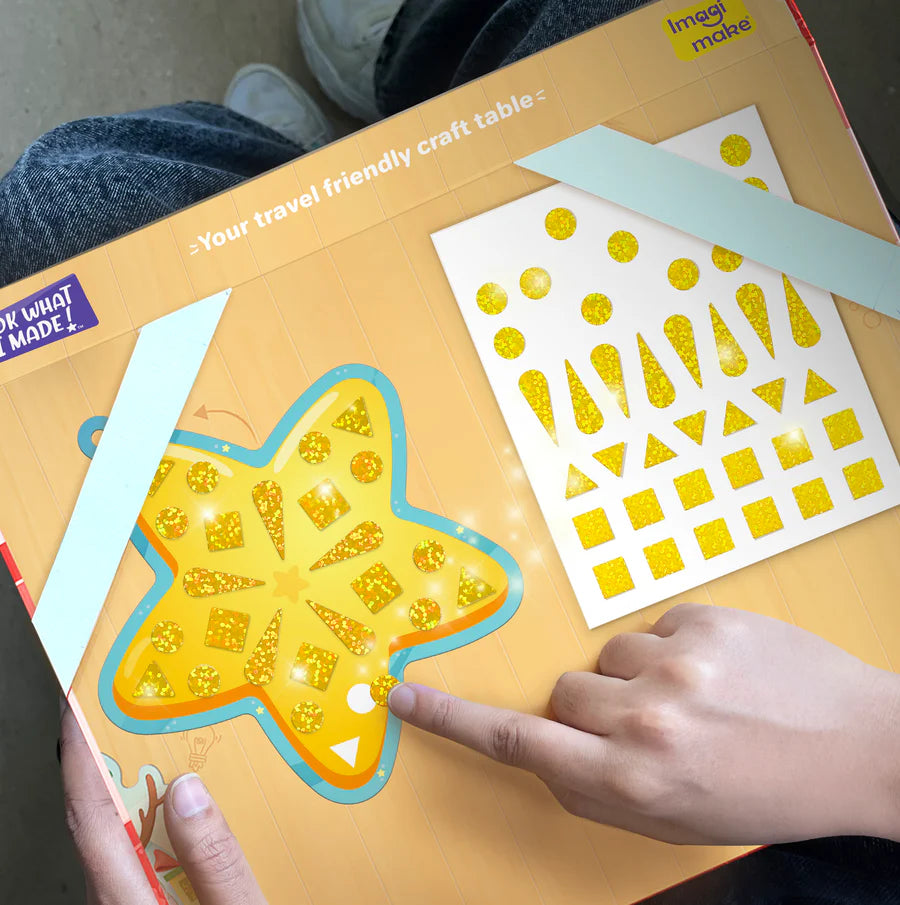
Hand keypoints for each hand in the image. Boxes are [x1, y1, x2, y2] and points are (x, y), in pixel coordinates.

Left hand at [60, 703, 267, 903]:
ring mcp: (127, 901)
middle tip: (137, 712)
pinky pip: (144, 856)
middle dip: (115, 761)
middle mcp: (114, 898)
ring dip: (144, 792)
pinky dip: (161, 822)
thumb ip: (215, 861)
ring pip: (125, 838)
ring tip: (172, 751)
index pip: (90, 812)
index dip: (83, 754)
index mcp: (124, 895)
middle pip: (103, 818)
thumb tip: (190, 790)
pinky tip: (192, 813)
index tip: (82, 705)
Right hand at [388, 603, 899, 844]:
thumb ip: (596, 790)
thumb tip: (550, 751)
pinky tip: (719, 672)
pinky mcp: (704, 620)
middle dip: (589, 709)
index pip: (518, 742)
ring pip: (606, 656)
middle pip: (563, 693)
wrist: (863, 746)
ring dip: (636, 677)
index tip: (405, 697)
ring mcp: (676, 663)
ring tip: (696, 698)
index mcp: (633, 780)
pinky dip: (674, 648)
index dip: (451, 719)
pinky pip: (653, 626)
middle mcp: (646, 719)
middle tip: (648, 725)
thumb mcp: (674, 820)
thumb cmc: (767, 792)